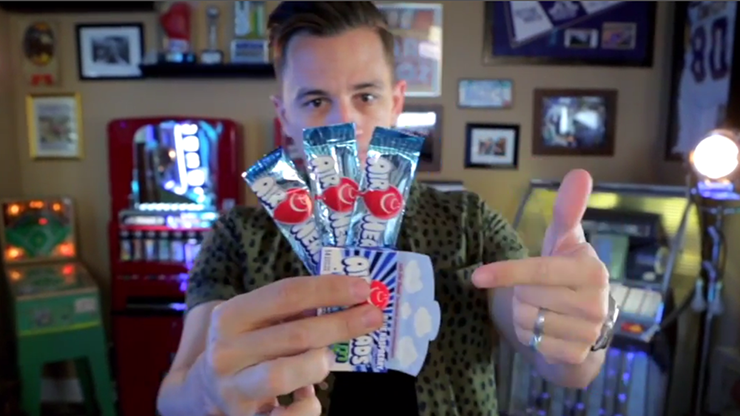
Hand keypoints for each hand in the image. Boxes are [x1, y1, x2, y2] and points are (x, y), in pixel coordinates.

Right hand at [201, 275, 383, 415]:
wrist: (202, 393)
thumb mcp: (253, 321)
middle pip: (295, 334)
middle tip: (373, 317)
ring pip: (285, 374)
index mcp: (229, 317)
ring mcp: (233, 390)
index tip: (362, 287)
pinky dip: (308, 405)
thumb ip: (290, 310)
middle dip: (342, 324)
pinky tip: (310, 395)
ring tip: (329, 357)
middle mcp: (226, 353)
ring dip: (318, 363)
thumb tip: (346, 298)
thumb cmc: (244, 348)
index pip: (285, 294)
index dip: (328, 289)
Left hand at [472, 169, 609, 364]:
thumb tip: (580, 172)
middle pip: (526, 297)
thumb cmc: (568, 275)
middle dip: (520, 294)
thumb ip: (568, 211)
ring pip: (527, 322)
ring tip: (543, 310)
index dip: (507, 272)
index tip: (476, 276)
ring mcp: (589, 333)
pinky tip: (546, 330)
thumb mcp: (565, 242)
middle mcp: (596, 302)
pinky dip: (531, 337)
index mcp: (592, 271)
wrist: (586, 326)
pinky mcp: (577, 357)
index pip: (539, 270)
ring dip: (524, 317)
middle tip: (537, 291)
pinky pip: (533, 344)